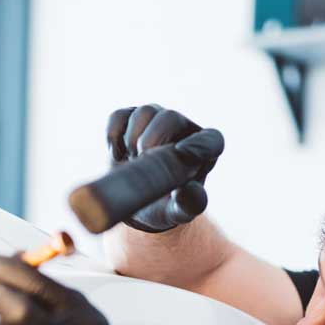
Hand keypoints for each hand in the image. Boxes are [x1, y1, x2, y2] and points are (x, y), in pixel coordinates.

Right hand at [106, 105, 223, 232]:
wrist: (133, 202)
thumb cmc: (162, 207)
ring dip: (132, 139)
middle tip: (142, 163)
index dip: (198, 146)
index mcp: (204, 152)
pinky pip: (120, 116)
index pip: (211, 141)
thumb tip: (192, 189)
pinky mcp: (130, 117)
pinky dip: (113, 136)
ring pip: (145, 112)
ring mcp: (156, 119)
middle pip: (170, 117)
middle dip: (151, 141)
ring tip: (132, 163)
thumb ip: (189, 204)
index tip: (178, 156)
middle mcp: (183, 129)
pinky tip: (119, 156)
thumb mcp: (176, 213)